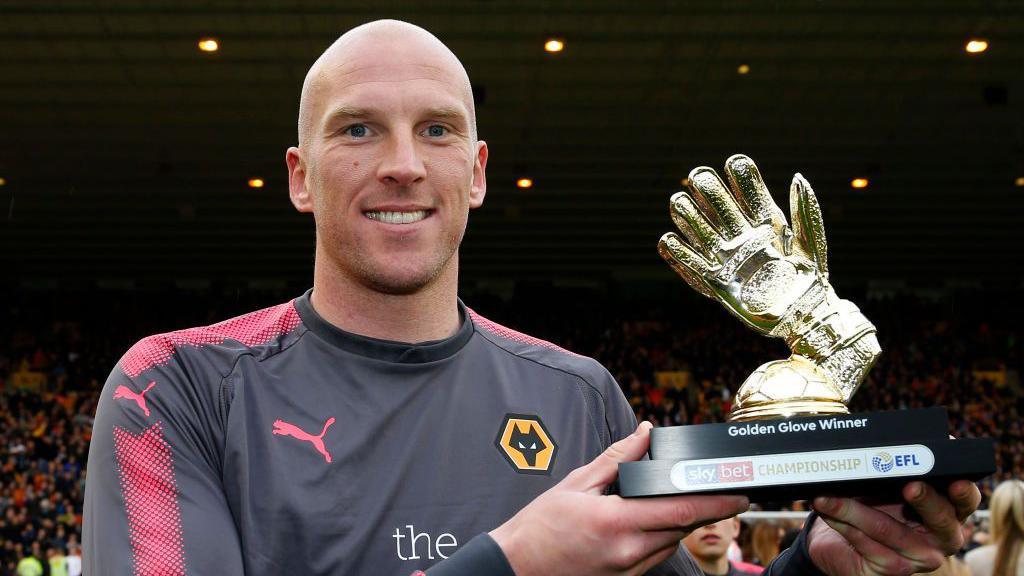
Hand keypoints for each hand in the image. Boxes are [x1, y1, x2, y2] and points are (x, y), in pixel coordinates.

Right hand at [489, 422, 748, 575]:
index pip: (681, 512)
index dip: (716, 502)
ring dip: (684, 524)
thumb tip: (644, 434)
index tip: (739, 492)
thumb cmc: (541, 526)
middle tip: (725, 492)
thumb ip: (617, 459)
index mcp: (616, 522)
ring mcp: (627, 570)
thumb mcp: (577, 483)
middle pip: (683, 529)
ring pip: (671, 544)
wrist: (517, 567)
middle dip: (706, 510)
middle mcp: (627, 552)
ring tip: (691, 502)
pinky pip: (655, 557)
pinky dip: (663, 538)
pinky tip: (657, 523)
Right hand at [657, 155, 879, 402]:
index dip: (740, 176)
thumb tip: (796, 176)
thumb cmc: (811, 278)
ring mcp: (728, 258)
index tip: (734, 162)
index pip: (749, 192)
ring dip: (688, 214)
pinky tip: (669, 238)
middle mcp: (743, 237)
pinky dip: (677, 252)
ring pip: (700, 230)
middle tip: (700, 177)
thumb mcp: (810, 242)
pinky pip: (691, 264)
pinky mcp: (716, 282)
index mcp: (767, 224)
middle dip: (708, 189)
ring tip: (679, 201)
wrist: (803, 316)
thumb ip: (804, 209)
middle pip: (719, 206)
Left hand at [807, 480, 981, 574]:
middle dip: (923, 499)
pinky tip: (826, 510)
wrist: (839, 540)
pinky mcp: (891, 569)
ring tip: (827, 495)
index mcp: (948, 511)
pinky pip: (865, 543)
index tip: (955, 481)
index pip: (967, 501)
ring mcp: (918, 558)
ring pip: (887, 529)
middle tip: (908, 485)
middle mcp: (941, 538)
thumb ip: (895, 467)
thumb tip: (887, 441)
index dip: (964, 492)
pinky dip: (841, 522)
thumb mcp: (885, 484)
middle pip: (940, 518)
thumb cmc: (871, 504)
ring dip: (852, 508)